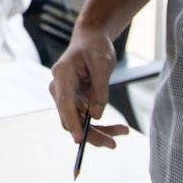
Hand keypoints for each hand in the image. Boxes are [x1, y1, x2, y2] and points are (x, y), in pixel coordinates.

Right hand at [49, 25, 129, 149]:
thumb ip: (100, 90)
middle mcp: (59, 88)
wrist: (90, 39)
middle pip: (70, 118)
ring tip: (123, 133)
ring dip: (99, 131)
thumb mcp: (103, 64)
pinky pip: (84, 118)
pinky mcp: (74, 100)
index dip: (72, 122)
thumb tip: (96, 117)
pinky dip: (99, 124)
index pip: (65, 103)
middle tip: (113, 144)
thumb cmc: (95, 47)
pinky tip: (118, 128)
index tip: (79, 139)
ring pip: (78, 122)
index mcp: (62, 75)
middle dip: (91, 134)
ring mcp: (65, 96)